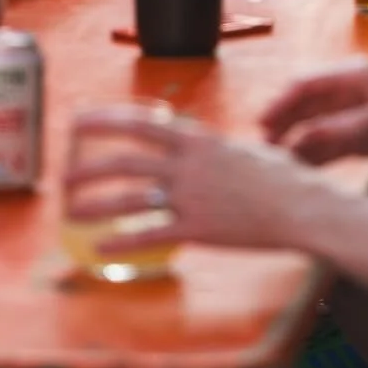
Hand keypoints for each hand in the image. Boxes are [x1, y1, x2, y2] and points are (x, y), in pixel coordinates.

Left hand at [64, 109, 318, 251]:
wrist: (302, 206)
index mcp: (197, 139)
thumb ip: (208, 148)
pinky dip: (121, 240)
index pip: (140, 124)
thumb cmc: (278, 177)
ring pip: (130, 198)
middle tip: (64, 174)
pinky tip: (99, 246)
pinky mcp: (198, 229)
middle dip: (88, 167)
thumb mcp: (239, 149)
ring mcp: (192, 197)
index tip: (78, 120)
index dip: (104, 121)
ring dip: (95, 204)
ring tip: (69, 211)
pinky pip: (151, 235)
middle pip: (125, 161)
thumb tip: (191, 144)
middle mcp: (189, 164)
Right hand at [260, 63, 367, 167]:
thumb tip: (309, 136)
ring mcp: (351, 118)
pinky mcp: (359, 139)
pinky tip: (300, 174)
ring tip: (277, 166)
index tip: (263, 122)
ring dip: (295, 146)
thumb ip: (349, 127)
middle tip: (264, 149)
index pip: (305, 86)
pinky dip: (314, 160)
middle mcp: (346, 95)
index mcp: (351, 77)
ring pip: (313, 131)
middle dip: (282, 126)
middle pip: (303, 109)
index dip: (281, 103)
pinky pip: (329, 149)